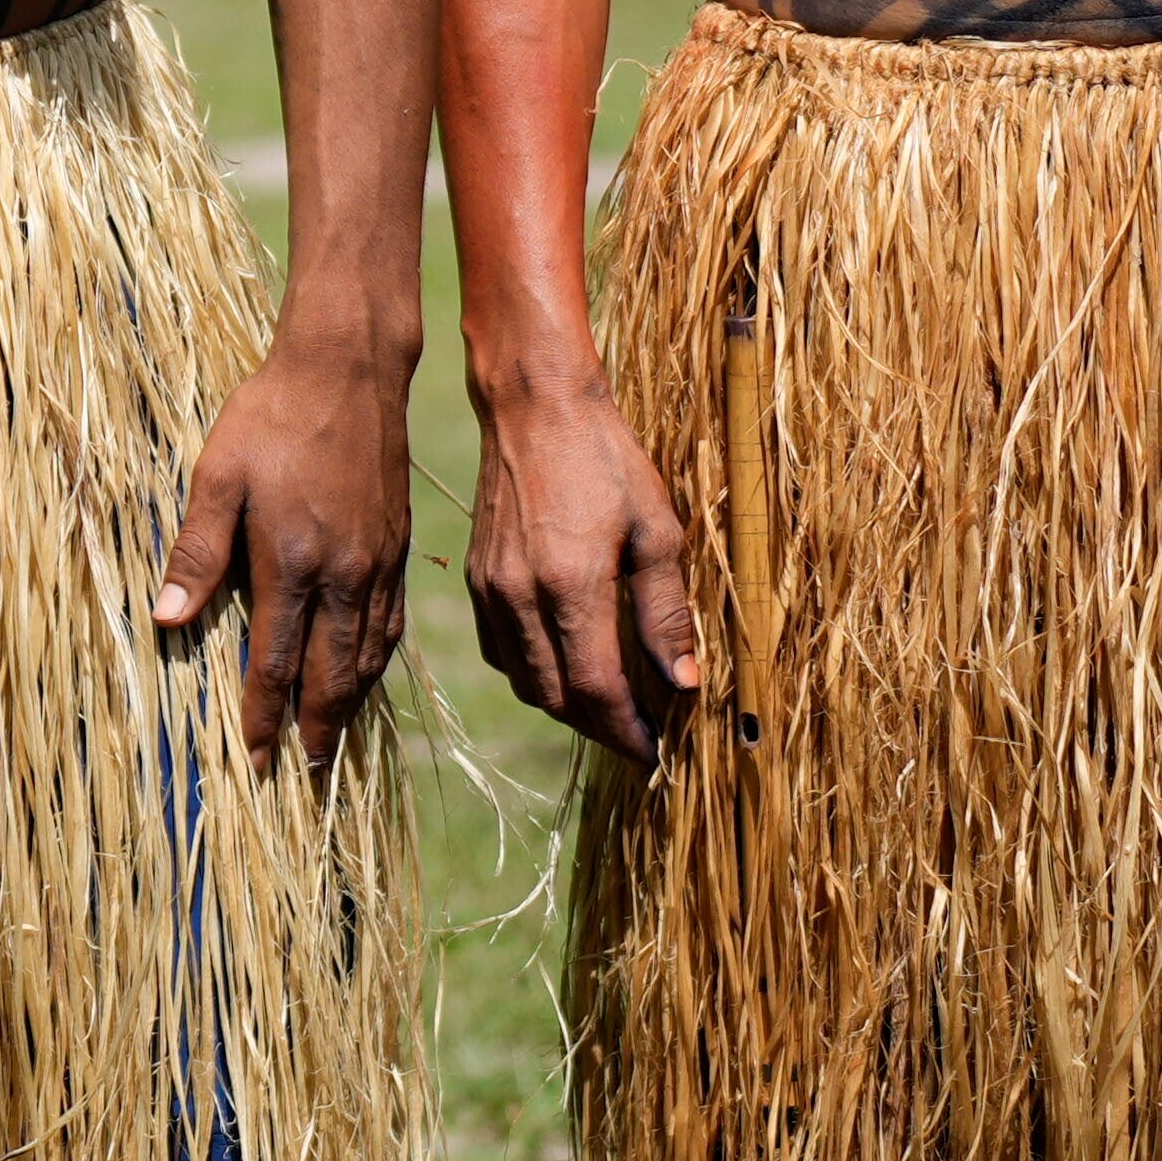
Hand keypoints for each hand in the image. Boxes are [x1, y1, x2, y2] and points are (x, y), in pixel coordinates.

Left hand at [156, 337, 419, 763]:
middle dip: (316, 731)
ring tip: (333, 744)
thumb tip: (167, 618)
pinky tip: (366, 675)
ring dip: (350, 706)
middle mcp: (343, 573)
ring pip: (368, 655)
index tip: (252, 760)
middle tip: (304, 777)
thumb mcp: (217, 475)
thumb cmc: (270, 416)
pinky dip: (378, 662)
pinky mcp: (396, 546)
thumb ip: (196, 550)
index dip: (263, 717)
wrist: (350, 368)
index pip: (275, 661)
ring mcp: (377, 562)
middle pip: (332, 674)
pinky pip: (390, 623)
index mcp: (292, 560)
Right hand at [455, 370, 709, 764]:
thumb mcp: (658, 530)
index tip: (658, 753)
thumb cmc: (606, 459)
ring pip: (526, 682)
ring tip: (611, 705)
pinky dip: (537, 674)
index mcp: (571, 586)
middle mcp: (520, 597)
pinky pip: (503, 652)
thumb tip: (684, 683)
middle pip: (557, 699)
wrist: (535, 407)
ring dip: (568, 706)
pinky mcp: (476, 580)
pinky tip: (568, 663)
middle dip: (601, 728)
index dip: (629, 732)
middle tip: (642, 734)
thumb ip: (666, 612)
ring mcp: (490, 590)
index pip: (597, 690)